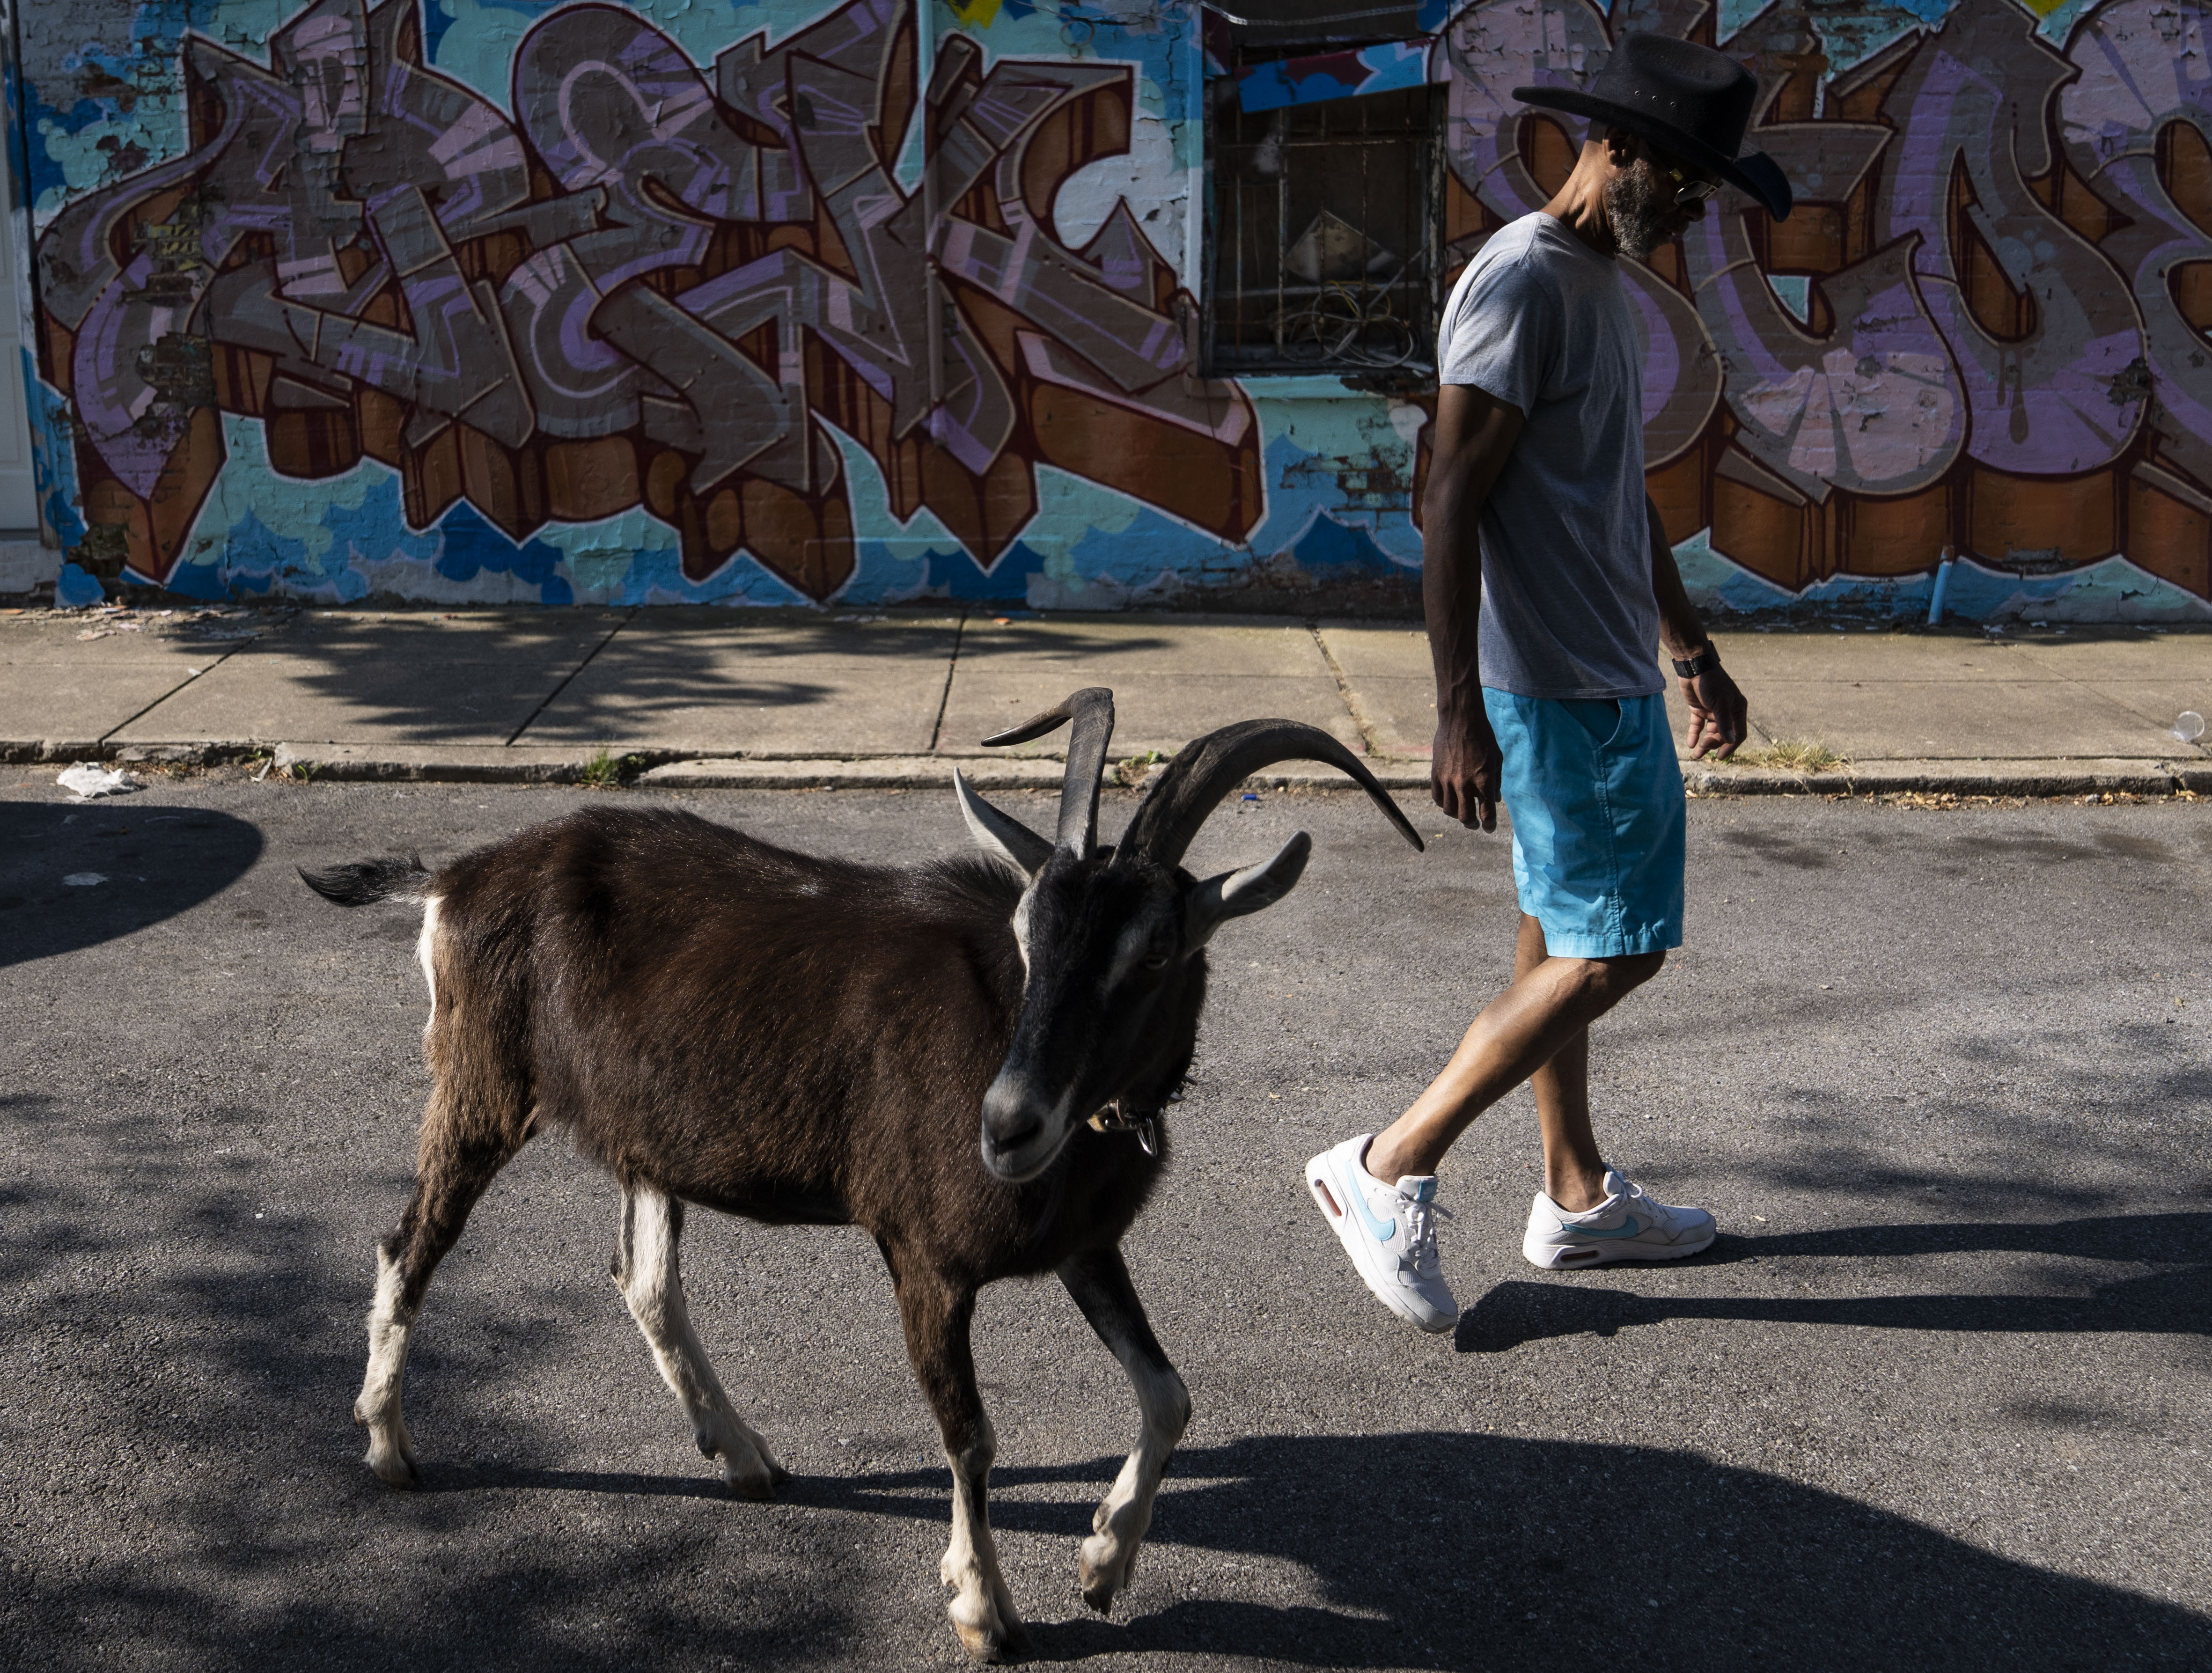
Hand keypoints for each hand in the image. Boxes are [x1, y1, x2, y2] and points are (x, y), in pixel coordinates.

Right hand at [1431, 709, 1503, 830]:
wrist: (1460, 719)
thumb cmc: (1483, 737)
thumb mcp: (1496, 759)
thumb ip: (1496, 781)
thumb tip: (1494, 800)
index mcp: (1484, 781)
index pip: (1487, 814)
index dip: (1489, 825)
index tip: (1489, 828)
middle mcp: (1465, 784)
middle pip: (1466, 817)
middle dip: (1472, 824)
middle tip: (1474, 823)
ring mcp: (1448, 780)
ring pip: (1449, 811)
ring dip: (1457, 815)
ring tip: (1461, 811)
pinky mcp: (1436, 774)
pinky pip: (1437, 798)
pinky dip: (1443, 803)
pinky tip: (1449, 799)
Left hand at [1681, 665, 1747, 758]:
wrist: (1693, 667)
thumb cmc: (1711, 683)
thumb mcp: (1720, 703)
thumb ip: (1724, 723)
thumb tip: (1729, 740)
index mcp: (1737, 710)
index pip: (1738, 734)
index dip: (1730, 746)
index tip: (1719, 757)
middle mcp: (1727, 712)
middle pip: (1723, 735)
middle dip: (1714, 744)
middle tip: (1702, 749)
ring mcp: (1712, 711)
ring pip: (1710, 732)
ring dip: (1704, 743)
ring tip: (1696, 753)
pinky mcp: (1699, 708)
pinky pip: (1698, 725)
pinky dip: (1694, 734)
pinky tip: (1690, 744)